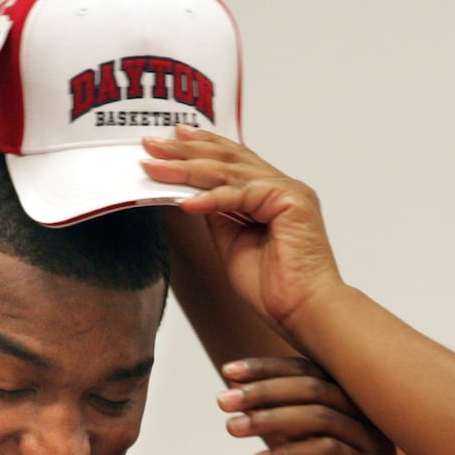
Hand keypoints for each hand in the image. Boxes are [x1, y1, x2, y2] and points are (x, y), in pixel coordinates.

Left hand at [142, 128, 347, 339]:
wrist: (303, 312)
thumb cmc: (276, 289)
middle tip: (151, 144)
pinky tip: (185, 202)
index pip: (233, 161)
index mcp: (272, 196)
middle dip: (186, 150)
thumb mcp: (232, 244)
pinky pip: (241, 194)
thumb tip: (192, 194)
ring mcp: (289, 192)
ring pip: (230, 171)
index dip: (201, 148)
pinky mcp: (292, 202)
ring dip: (188, 168)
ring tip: (155, 167)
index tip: (169, 142)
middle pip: (229, 158)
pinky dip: (211, 198)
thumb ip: (218, 215)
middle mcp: (282, 188)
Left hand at [218, 355, 423, 454]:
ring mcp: (375, 445)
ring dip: (270, 419)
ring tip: (232, 428)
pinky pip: (329, 452)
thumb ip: (278, 422)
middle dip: (264, 390)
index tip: (229, 372)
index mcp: (353, 406)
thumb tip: (237, 388)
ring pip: (321, 416)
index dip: (268, 368)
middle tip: (224, 400)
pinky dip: (290, 453)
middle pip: (315, 386)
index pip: (311, 369)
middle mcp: (370, 418)